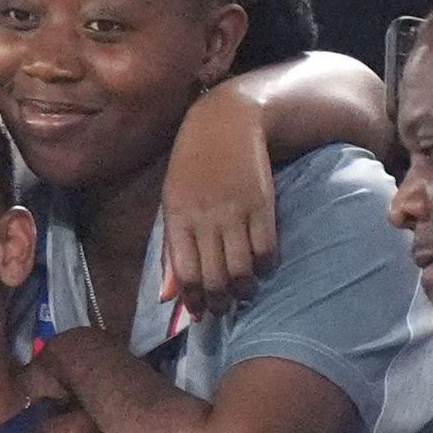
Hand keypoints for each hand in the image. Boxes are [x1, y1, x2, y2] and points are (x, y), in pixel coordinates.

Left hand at [161, 83, 277, 315]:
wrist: (225, 122)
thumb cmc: (191, 167)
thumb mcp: (171, 204)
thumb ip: (170, 252)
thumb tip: (166, 299)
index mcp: (177, 218)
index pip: (185, 274)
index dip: (193, 299)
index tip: (199, 310)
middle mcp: (205, 217)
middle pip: (214, 277)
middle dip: (220, 302)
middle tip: (224, 308)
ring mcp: (235, 211)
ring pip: (241, 268)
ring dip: (244, 289)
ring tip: (244, 293)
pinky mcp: (262, 204)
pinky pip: (266, 248)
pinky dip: (264, 266)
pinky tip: (261, 268)